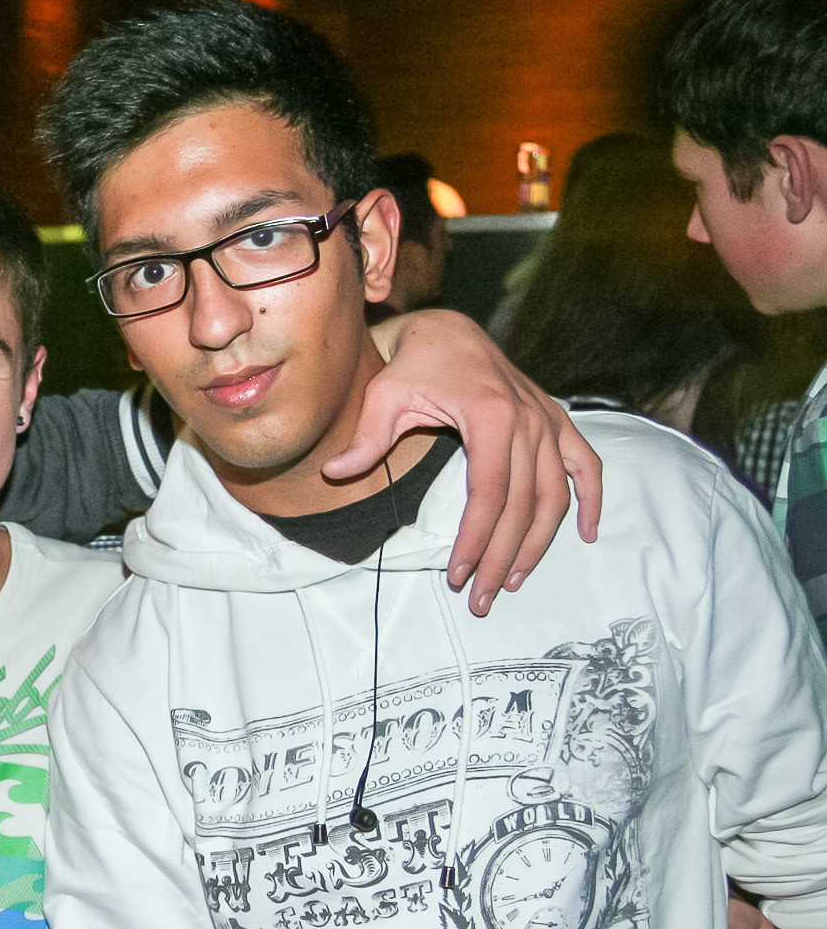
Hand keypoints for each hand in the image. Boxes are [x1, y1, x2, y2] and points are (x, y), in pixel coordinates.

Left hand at [327, 308, 601, 616]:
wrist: (447, 330)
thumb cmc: (414, 365)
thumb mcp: (384, 396)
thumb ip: (366, 439)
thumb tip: (335, 473)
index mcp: (492, 415)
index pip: (490, 494)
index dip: (477, 539)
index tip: (459, 574)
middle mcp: (530, 420)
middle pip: (524, 505)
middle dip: (503, 557)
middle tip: (483, 598)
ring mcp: (548, 420)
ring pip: (556, 495)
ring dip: (539, 543)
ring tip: (515, 580)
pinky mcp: (555, 420)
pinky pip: (586, 463)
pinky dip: (592, 498)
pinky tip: (587, 533)